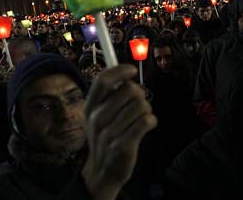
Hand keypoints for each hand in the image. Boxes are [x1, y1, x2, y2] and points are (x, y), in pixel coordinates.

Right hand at [82, 64, 157, 199]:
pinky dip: (151, 121)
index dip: (120, 70)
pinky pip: (147, 120)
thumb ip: (109, 96)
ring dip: (146, 110)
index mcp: (90, 107)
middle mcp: (97, 118)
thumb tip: (126, 73)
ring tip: (140, 119)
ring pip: (141, 105)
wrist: (103, 172)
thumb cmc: (106, 137)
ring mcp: (109, 132)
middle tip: (138, 105)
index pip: (103, 80)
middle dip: (140, 94)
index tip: (132, 71)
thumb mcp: (99, 116)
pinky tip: (146, 127)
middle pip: (129, 89)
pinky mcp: (124, 144)